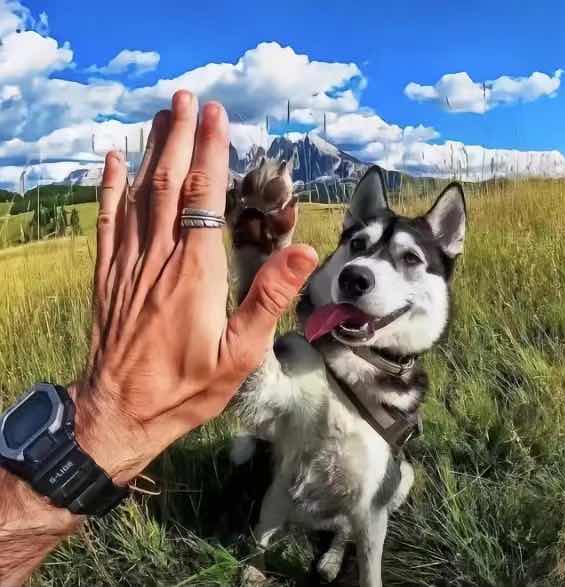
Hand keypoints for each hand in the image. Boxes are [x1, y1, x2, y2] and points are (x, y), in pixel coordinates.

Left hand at [72, 91, 317, 484]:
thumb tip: (305, 252)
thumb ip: (269, 299)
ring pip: (138, 195)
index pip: (204, 197)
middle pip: (168, 184)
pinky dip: (109, 188)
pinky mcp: (107, 277)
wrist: (120, 412)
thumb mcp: (241, 354)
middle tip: (186, 99)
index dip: (210, 153)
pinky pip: (107, 222)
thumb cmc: (187, 387)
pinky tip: (112, 163)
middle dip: (180, 138)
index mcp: (195, 272)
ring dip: (149, 152)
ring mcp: (128, 265)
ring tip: (160, 117)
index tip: (215, 116)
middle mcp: (159, 259)